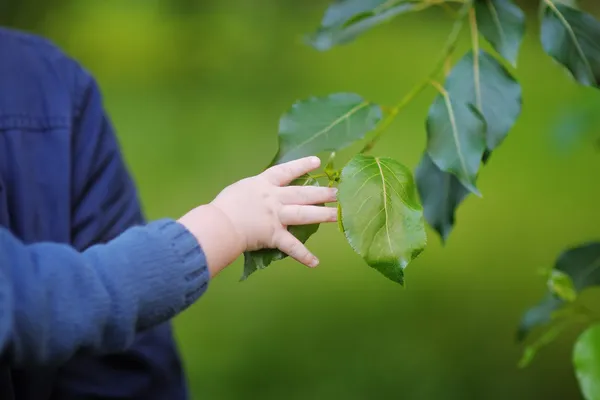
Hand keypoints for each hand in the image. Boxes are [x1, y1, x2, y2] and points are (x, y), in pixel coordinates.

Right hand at [178, 156, 337, 276]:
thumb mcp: (240, 189)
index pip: (286, 171)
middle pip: (302, 193)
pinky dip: (303, 255)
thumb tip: (256, 193)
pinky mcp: (274, 235)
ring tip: (339, 215)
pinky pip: (292, 247)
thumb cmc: (224, 205)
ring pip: (304, 214)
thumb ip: (253, 191)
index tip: (317, 162)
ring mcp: (276, 216)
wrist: (219, 223)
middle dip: (322, 192)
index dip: (302, 165)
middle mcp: (274, 198)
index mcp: (263, 184)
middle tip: (338, 192)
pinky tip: (315, 262)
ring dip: (324, 215)